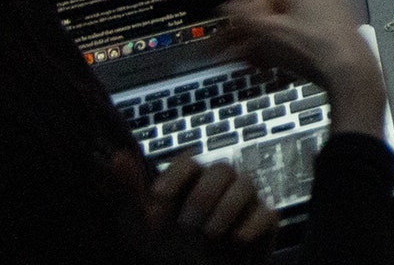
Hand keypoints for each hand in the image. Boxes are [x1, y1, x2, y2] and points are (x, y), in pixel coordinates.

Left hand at [142, 158, 276, 260]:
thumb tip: (116, 157)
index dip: (173, 177)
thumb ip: (129, 191)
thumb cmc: (165, 248)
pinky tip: (233, 242)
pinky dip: (250, 227)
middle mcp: (221, 185)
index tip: (157, 201)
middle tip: (186, 225)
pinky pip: (267, 213)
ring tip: (208, 235)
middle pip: (222, 168)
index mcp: (191, 181)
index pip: (189, 159)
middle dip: (202, 196)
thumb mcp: (138, 224)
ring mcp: (245, 202)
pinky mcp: (264, 222)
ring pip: (247, 184)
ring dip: (225, 210)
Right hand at [219, 0, 385, 132]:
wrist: (349, 73)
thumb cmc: (313, 50)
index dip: (246, 28)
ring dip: (277, 50)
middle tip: (249, 59)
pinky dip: (297, 55)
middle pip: (281, 21)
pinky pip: (313, 43)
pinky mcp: (344, 37)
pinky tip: (289, 70)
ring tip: (268, 66)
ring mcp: (338, 17)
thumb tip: (229, 6)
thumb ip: (244, 17)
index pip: (265, 5)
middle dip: (261, 42)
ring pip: (296, 33)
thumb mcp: (267, 32)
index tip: (236, 44)